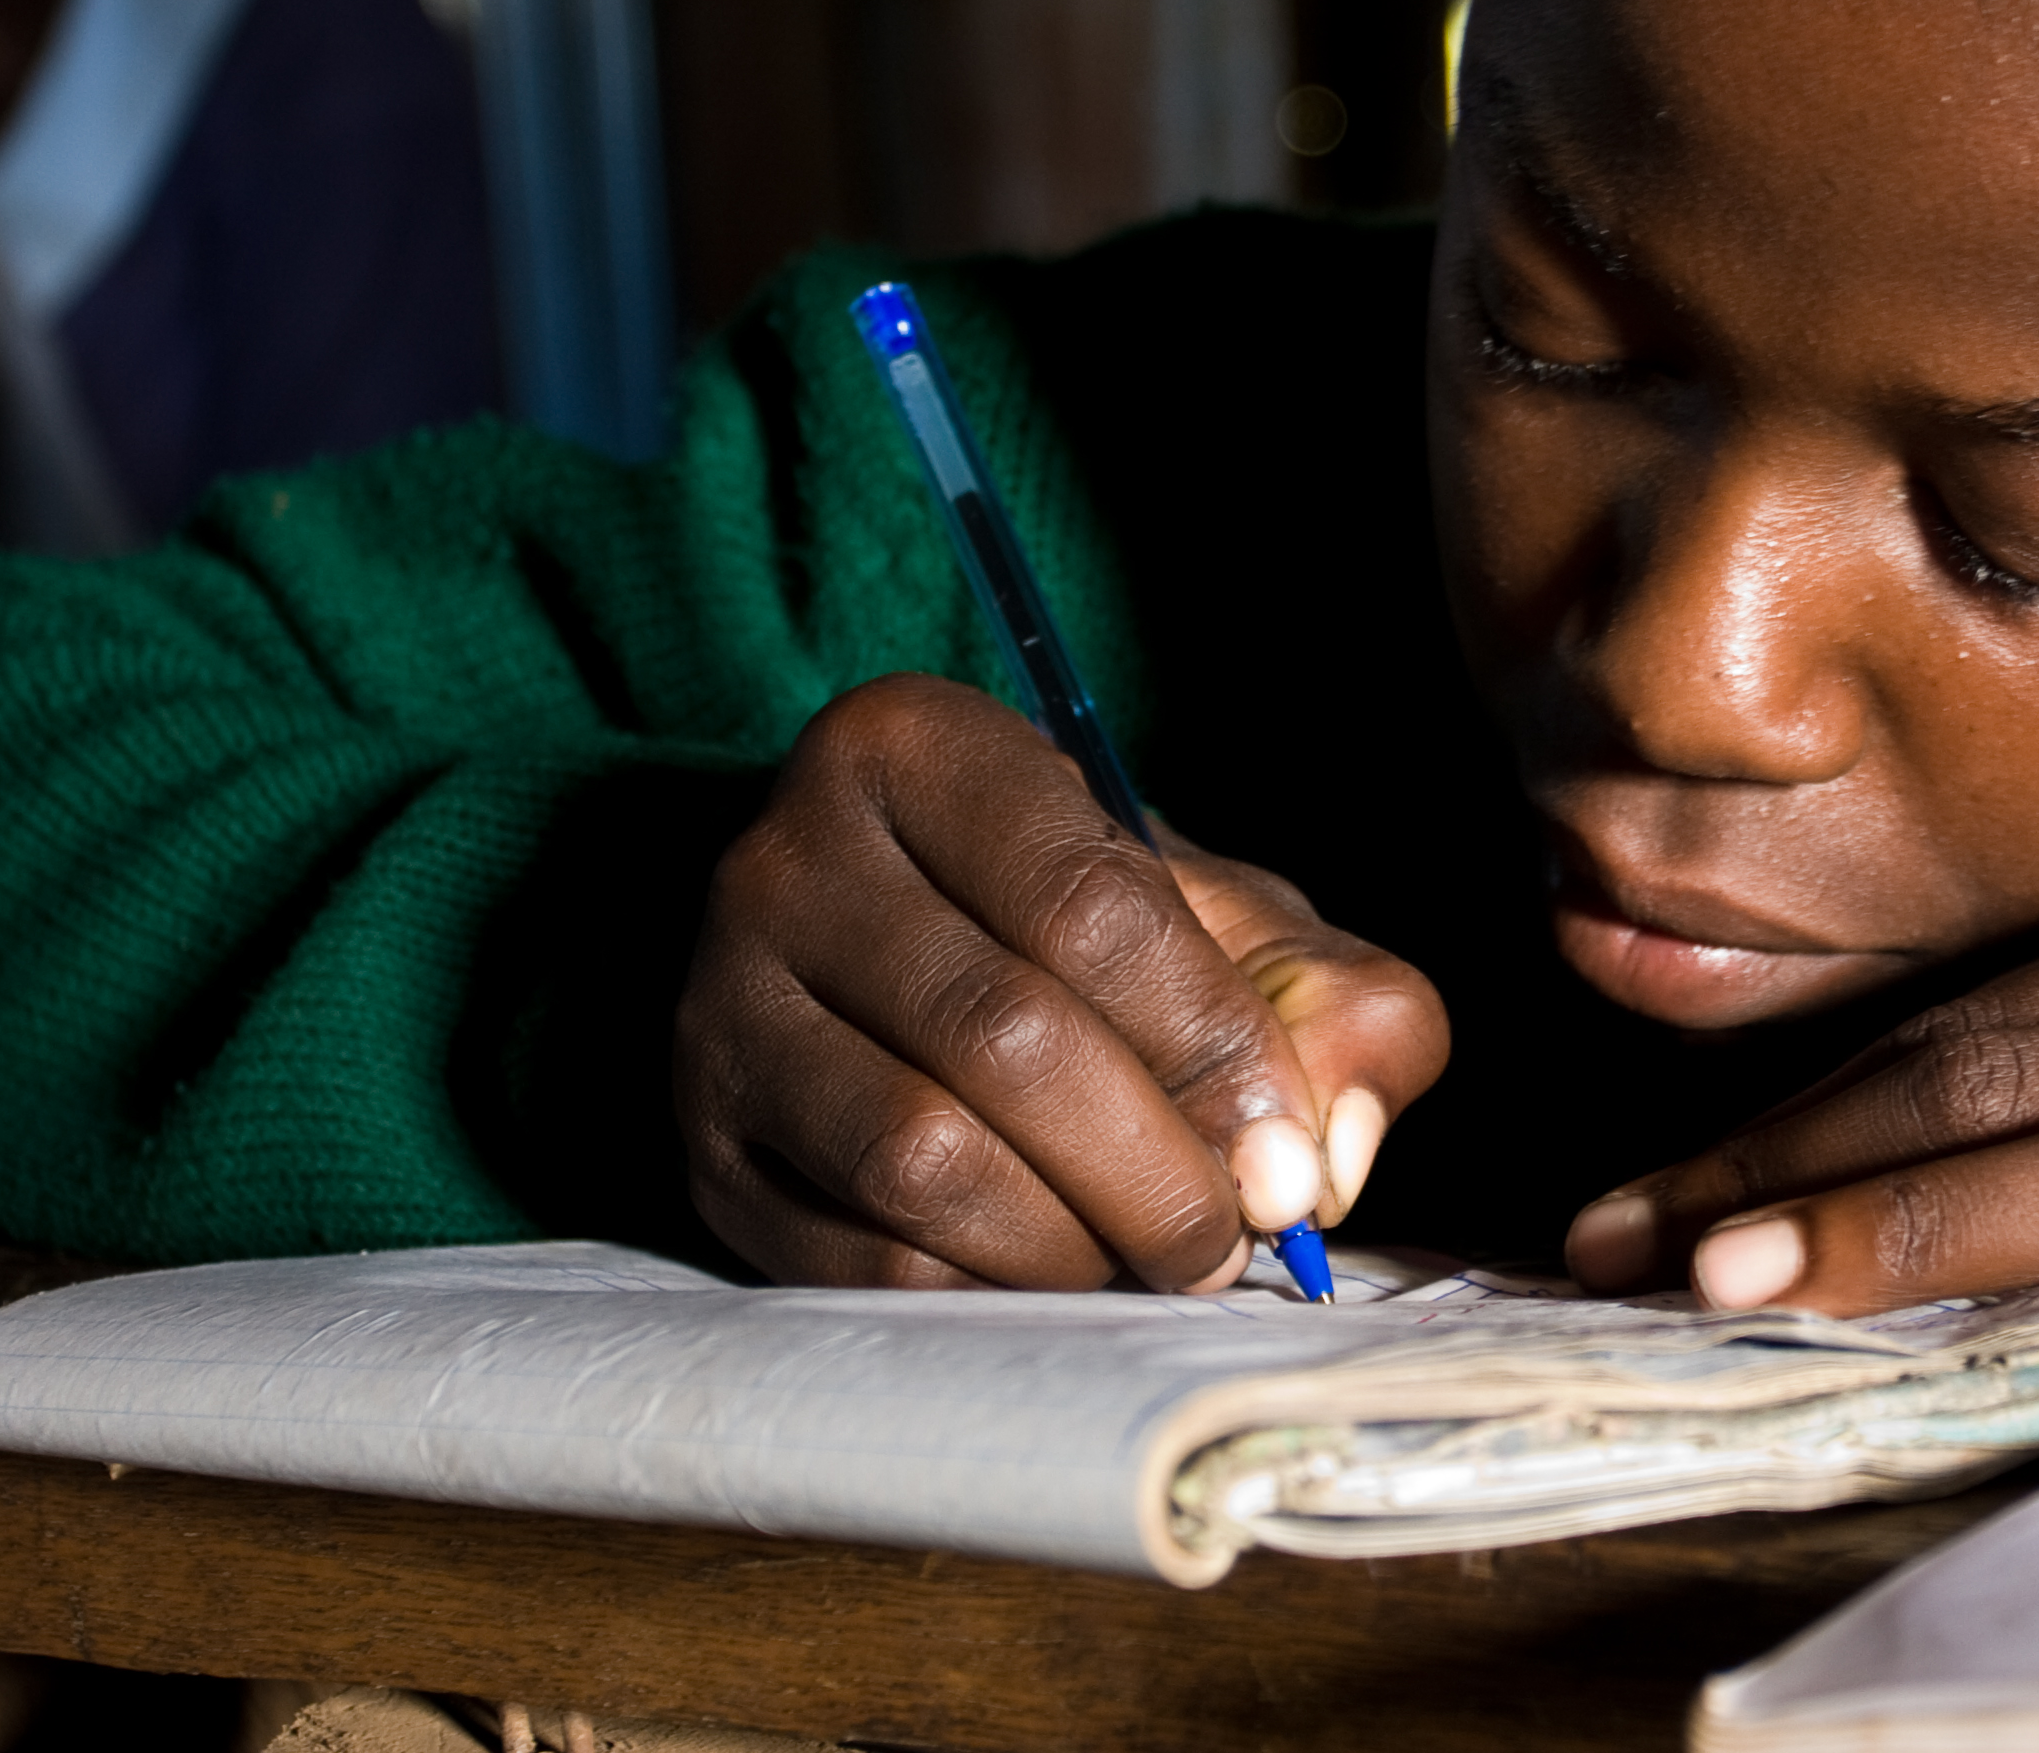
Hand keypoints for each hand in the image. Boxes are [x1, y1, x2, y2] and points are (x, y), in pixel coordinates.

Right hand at [675, 674, 1448, 1288]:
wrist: (913, 951)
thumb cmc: (1090, 931)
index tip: (1286, 1159)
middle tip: (1229, 1237)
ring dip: (1070, 1243)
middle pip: (1001, 1035)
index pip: (1089, 905)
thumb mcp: (1230, 916)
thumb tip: (1332, 1156)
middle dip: (1151, 1168)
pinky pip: (855, 1256)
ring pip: (916, 1156)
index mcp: (922, 749)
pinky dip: (984, 1290)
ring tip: (1148, 1260)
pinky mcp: (703, 1147)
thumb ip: (1335, 1003)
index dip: (1211, 1048)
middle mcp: (788, 860)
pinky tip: (1055, 1272)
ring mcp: (721, 1006)